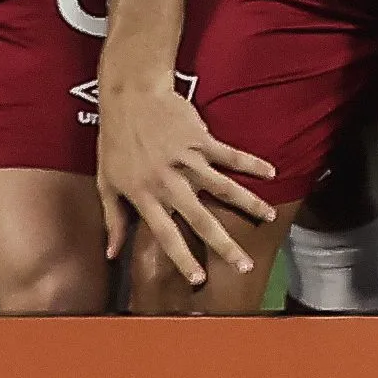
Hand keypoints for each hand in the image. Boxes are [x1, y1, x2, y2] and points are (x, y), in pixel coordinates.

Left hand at [97, 78, 274, 286]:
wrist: (130, 98)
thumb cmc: (115, 141)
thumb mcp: (105, 183)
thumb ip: (113, 220)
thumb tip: (111, 255)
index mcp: (145, 196)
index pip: (166, 235)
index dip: (183, 258)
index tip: (199, 280)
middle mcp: (170, 182)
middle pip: (202, 220)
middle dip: (224, 245)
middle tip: (245, 265)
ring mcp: (189, 160)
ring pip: (224, 188)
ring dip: (249, 204)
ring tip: (269, 218)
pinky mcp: (202, 140)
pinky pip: (231, 155)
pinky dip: (252, 164)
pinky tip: (271, 173)